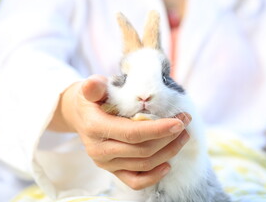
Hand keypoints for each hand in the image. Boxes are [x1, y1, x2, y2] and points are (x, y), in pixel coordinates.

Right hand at [49, 75, 190, 189]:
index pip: (133, 133)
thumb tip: (94, 84)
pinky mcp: (112, 171)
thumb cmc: (93, 100)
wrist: (81, 116)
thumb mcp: (92, 89)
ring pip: (144, 165)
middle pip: (143, 150)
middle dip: (169, 138)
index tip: (179, 122)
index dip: (158, 130)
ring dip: (168, 152)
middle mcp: (100, 150)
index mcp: (96, 128)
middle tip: (184, 122)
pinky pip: (135, 181)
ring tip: (182, 136)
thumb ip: (94, 87)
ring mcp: (106, 164)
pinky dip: (153, 176)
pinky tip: (168, 165)